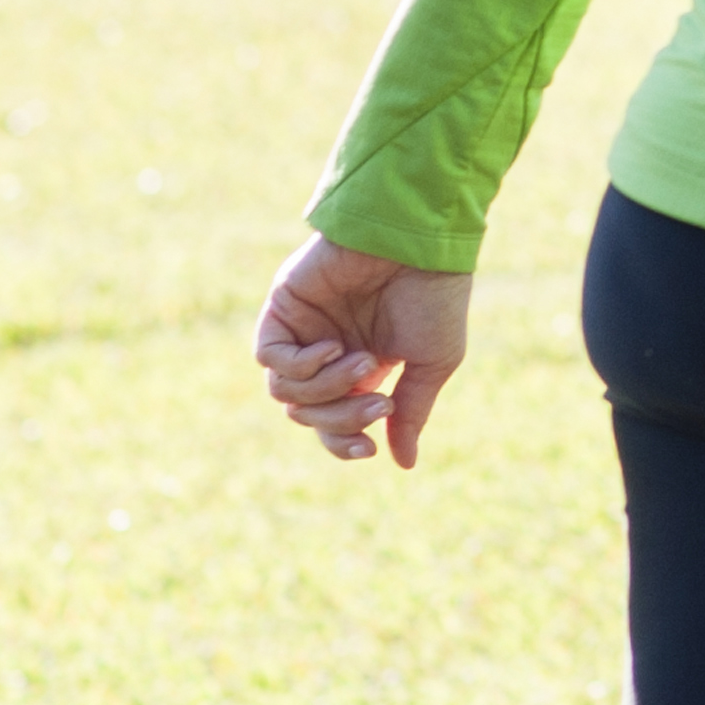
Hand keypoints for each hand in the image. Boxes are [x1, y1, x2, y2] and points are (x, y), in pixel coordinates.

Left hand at [255, 233, 472, 469]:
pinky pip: (269, 357)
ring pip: (284, 392)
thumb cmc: (435, 296)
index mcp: (362, 367)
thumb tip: (403, 463)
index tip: (371, 447)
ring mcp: (303, 329)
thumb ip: (411, 412)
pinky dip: (299, 365)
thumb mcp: (431, 363)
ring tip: (362, 361)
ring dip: (325, 389)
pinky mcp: (283, 307)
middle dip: (341, 418)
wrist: (421, 242)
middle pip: (306, 414)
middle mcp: (328, 351)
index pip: (335, 422)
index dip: (345, 442)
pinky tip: (332, 348)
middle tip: (380, 399)